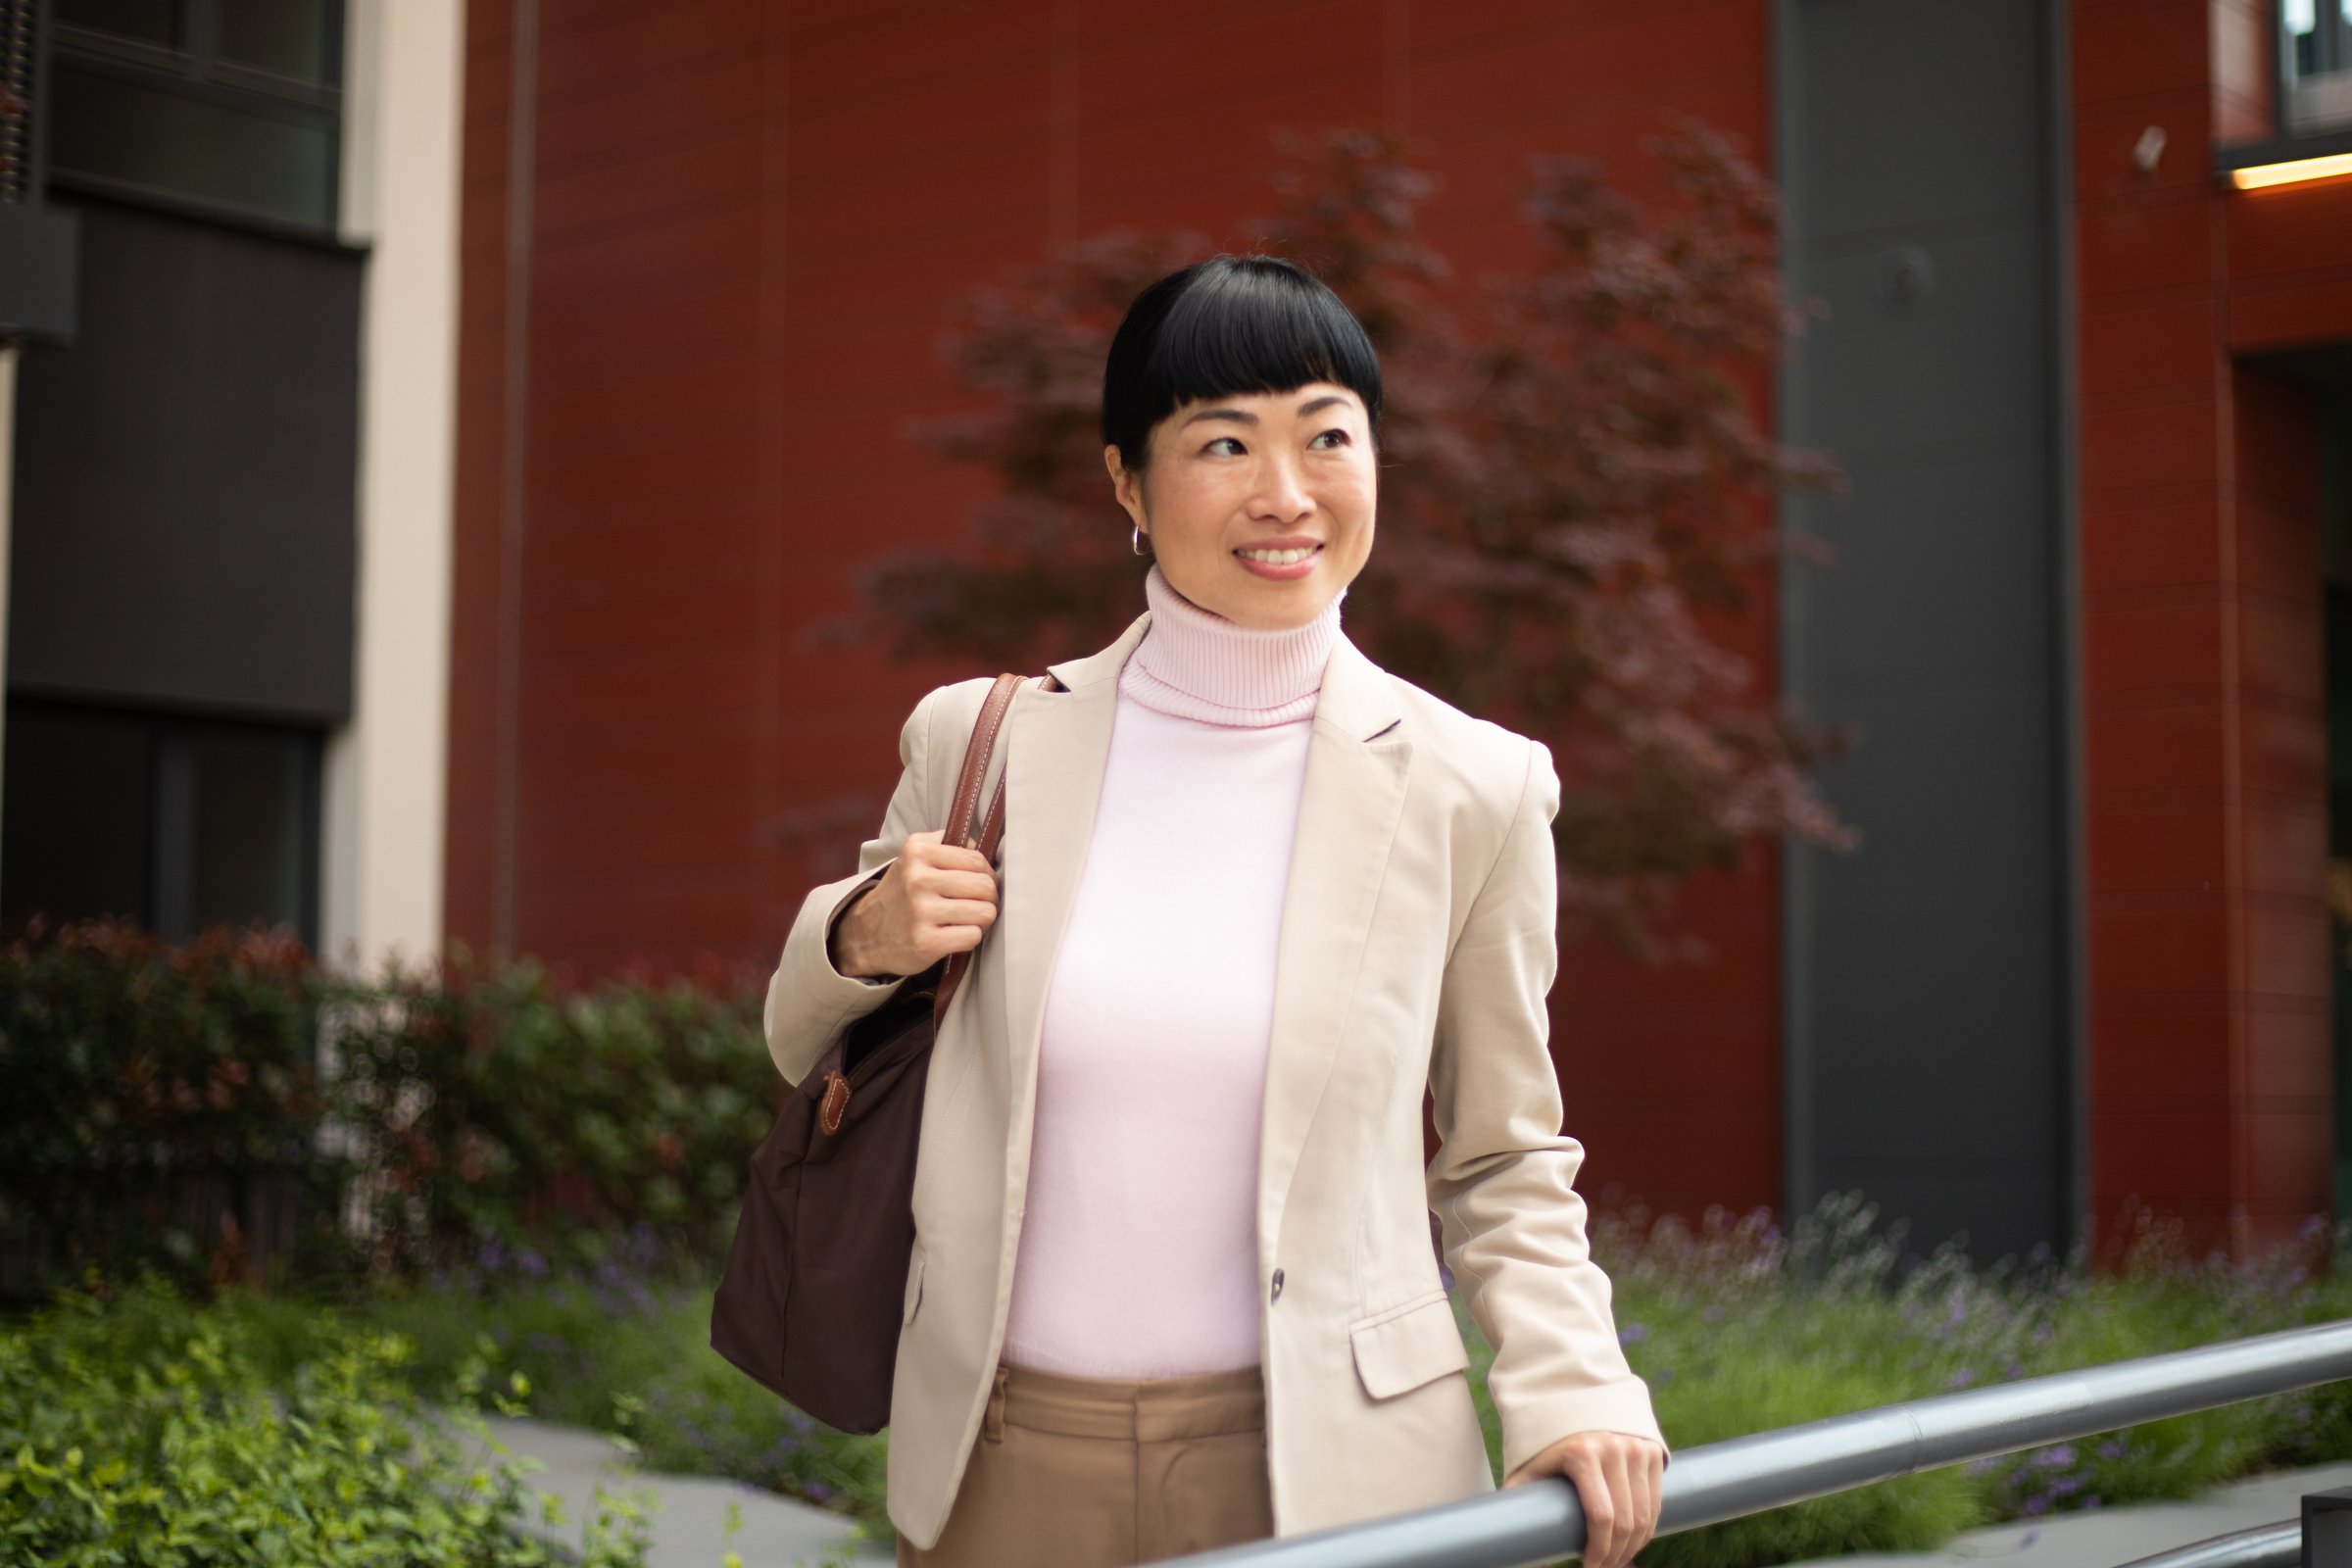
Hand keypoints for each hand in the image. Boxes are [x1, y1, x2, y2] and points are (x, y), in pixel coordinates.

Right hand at [829, 830, 998, 978]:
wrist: (865, 934)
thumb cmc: (902, 893)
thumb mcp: (914, 857)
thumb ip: (948, 843)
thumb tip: (985, 845)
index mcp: (917, 852)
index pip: (977, 860)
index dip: (987, 874)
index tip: (979, 884)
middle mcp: (917, 879)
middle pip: (985, 886)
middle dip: (989, 898)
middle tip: (978, 904)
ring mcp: (920, 911)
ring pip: (985, 912)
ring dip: (982, 919)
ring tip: (967, 919)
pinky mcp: (925, 942)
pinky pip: (973, 936)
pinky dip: (970, 937)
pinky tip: (955, 935)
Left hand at [1503, 1429, 1663, 1567]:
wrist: (1567, 1404)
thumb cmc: (1542, 1447)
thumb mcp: (1525, 1472)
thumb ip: (1515, 1509)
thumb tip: (1528, 1560)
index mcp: (1582, 1453)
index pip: (1601, 1516)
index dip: (1598, 1550)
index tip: (1588, 1566)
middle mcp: (1613, 1447)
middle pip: (1626, 1520)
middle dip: (1616, 1554)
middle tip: (1603, 1567)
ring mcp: (1635, 1446)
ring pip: (1645, 1514)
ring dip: (1634, 1546)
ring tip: (1617, 1558)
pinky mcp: (1650, 1449)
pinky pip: (1656, 1499)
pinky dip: (1649, 1527)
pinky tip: (1634, 1540)